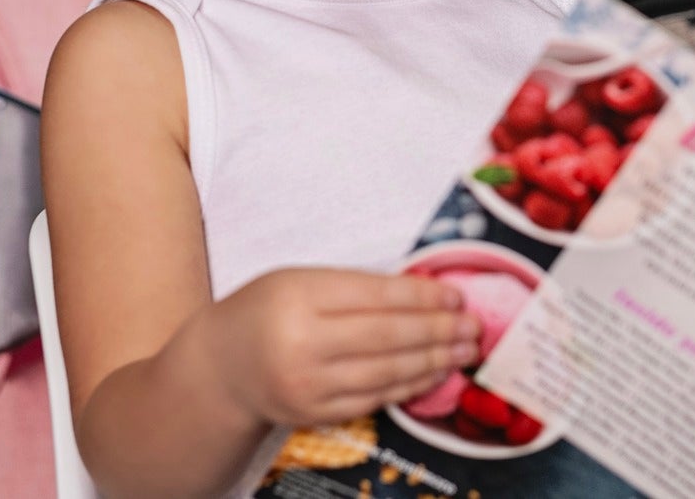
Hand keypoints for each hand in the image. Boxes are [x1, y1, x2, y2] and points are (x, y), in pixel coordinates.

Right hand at [212, 267, 481, 430]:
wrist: (221, 367)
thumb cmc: (266, 311)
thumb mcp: (301, 280)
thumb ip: (355, 286)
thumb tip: (424, 292)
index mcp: (300, 298)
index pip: (378, 297)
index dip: (424, 297)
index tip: (456, 296)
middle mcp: (303, 344)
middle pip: (389, 337)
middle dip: (439, 331)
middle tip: (474, 326)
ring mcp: (309, 385)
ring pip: (387, 373)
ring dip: (434, 361)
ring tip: (464, 350)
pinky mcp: (315, 414)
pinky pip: (374, 399)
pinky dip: (409, 386)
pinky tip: (434, 373)